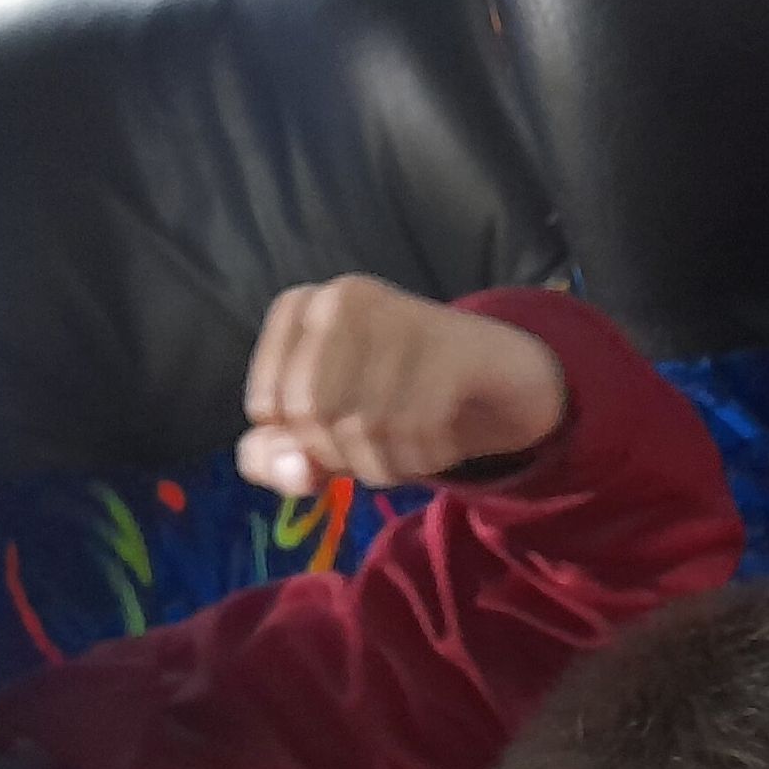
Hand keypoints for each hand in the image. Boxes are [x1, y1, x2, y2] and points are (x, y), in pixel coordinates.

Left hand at [237, 275, 565, 494]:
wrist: (501, 378)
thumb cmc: (400, 400)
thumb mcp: (327, 434)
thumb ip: (280, 457)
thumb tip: (289, 470)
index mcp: (301, 308)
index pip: (267, 407)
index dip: (300, 445)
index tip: (339, 435)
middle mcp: (340, 298)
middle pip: (310, 412)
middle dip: (341, 456)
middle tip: (379, 450)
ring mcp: (394, 314)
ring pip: (360, 425)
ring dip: (385, 464)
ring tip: (411, 448)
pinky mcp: (444, 343)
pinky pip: (411, 429)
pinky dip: (421, 459)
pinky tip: (437, 445)